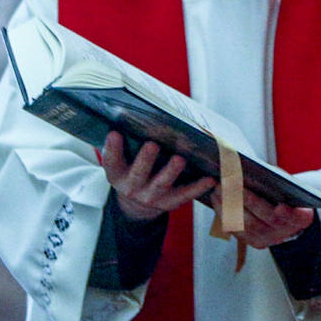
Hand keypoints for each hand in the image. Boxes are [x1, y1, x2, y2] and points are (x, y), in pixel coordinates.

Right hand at [100, 131, 215, 221]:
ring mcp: (151, 196)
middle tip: (152, 145)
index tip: (114, 133)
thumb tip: (124, 115)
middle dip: (145, 159)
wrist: (137, 205)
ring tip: (180, 159)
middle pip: (138, 174)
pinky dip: (198, 187)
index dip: (111, 148)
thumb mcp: (122, 161)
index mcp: (117, 174)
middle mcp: (132, 187)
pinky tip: (209, 178)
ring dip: (171, 171)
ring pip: (161, 184)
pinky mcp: (170, 202)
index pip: (111, 161)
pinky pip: (185, 194)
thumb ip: (123, 143)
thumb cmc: (132, 170)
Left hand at [208, 185, 314, 248]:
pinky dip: (225, 213)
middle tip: (231, 184)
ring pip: (248, 225)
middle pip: (267, 217)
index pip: (297, 217)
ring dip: (231, 205)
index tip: (279, 207)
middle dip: (247, 200)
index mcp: (301, 217)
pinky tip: (216, 198)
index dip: (289, 213)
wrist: (281, 207)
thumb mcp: (284, 183)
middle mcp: (286, 232)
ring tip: (219, 188)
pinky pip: (237, 230)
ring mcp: (269, 239)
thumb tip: (251, 170)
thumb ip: (275, 180)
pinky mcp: (253, 242)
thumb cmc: (282, 189)